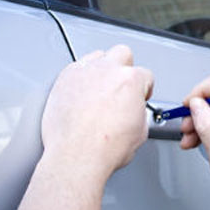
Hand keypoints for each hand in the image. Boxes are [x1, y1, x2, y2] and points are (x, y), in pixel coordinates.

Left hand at [41, 45, 153, 179]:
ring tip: (100, 89)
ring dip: (101, 69)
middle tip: (121, 86)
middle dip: (124, 68)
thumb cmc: (104, 147)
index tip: (138, 97)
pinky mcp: (64, 79)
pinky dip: (81, 78)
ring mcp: (84, 72)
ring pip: (97, 57)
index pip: (145, 75)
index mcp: (130, 80)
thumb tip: (133, 112)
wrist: (77, 156)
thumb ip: (139, 112)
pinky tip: (82, 94)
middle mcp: (107, 70)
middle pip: (122, 54)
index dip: (144, 88)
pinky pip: (76, 69)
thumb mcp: (140, 132)